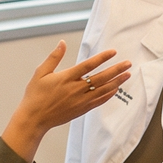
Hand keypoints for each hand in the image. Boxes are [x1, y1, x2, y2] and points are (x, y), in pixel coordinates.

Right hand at [2, 42, 133, 160]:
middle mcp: (76, 89)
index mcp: (66, 78)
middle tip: (128, 63)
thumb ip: (53, 57)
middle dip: (116, 69)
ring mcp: (80, 100)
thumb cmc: (35, 96)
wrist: (34, 119)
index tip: (113, 52)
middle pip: (101, 77)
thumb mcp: (40, 73)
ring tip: (127, 75)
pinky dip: (109, 94)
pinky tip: (116, 89)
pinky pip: (99, 101)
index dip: (102, 58)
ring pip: (103, 90)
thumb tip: (62, 43)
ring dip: (117, 82)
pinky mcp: (82, 109)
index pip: (88, 65)